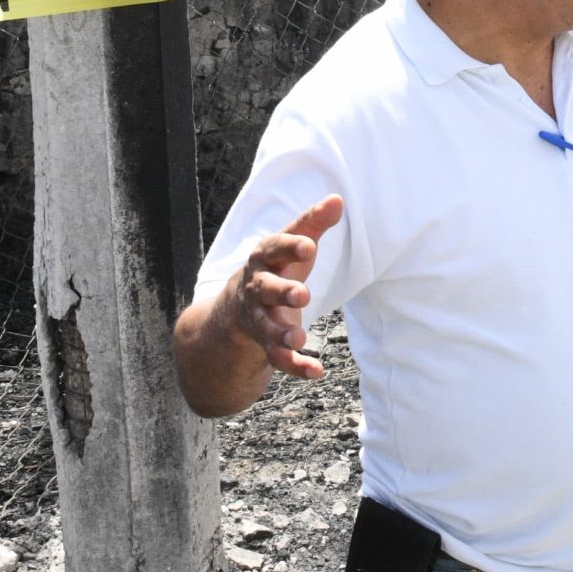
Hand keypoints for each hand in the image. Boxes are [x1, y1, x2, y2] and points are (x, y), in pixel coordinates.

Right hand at [227, 195, 340, 381]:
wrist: (235, 309)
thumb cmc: (275, 268)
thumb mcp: (290, 245)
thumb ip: (313, 224)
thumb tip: (337, 199)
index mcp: (264, 259)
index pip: (274, 249)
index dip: (290, 247)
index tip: (310, 246)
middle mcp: (257, 289)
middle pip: (266, 290)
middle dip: (282, 292)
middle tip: (302, 295)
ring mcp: (259, 319)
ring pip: (267, 328)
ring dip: (282, 334)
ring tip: (299, 339)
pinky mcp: (266, 345)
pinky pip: (278, 359)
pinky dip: (296, 367)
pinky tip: (317, 371)